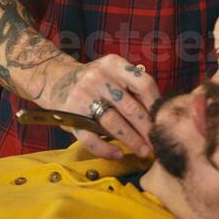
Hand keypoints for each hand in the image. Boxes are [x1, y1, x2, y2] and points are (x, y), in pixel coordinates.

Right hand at [41, 55, 160, 160]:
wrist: (55, 79)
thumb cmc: (94, 79)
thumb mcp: (112, 71)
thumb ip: (132, 85)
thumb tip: (159, 110)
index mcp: (112, 64)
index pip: (142, 82)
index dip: (155, 103)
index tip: (162, 119)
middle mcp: (97, 78)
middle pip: (129, 106)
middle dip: (146, 128)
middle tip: (156, 142)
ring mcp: (82, 97)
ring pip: (112, 123)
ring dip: (131, 140)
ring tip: (143, 151)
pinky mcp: (71, 116)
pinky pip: (91, 138)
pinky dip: (106, 149)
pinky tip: (118, 154)